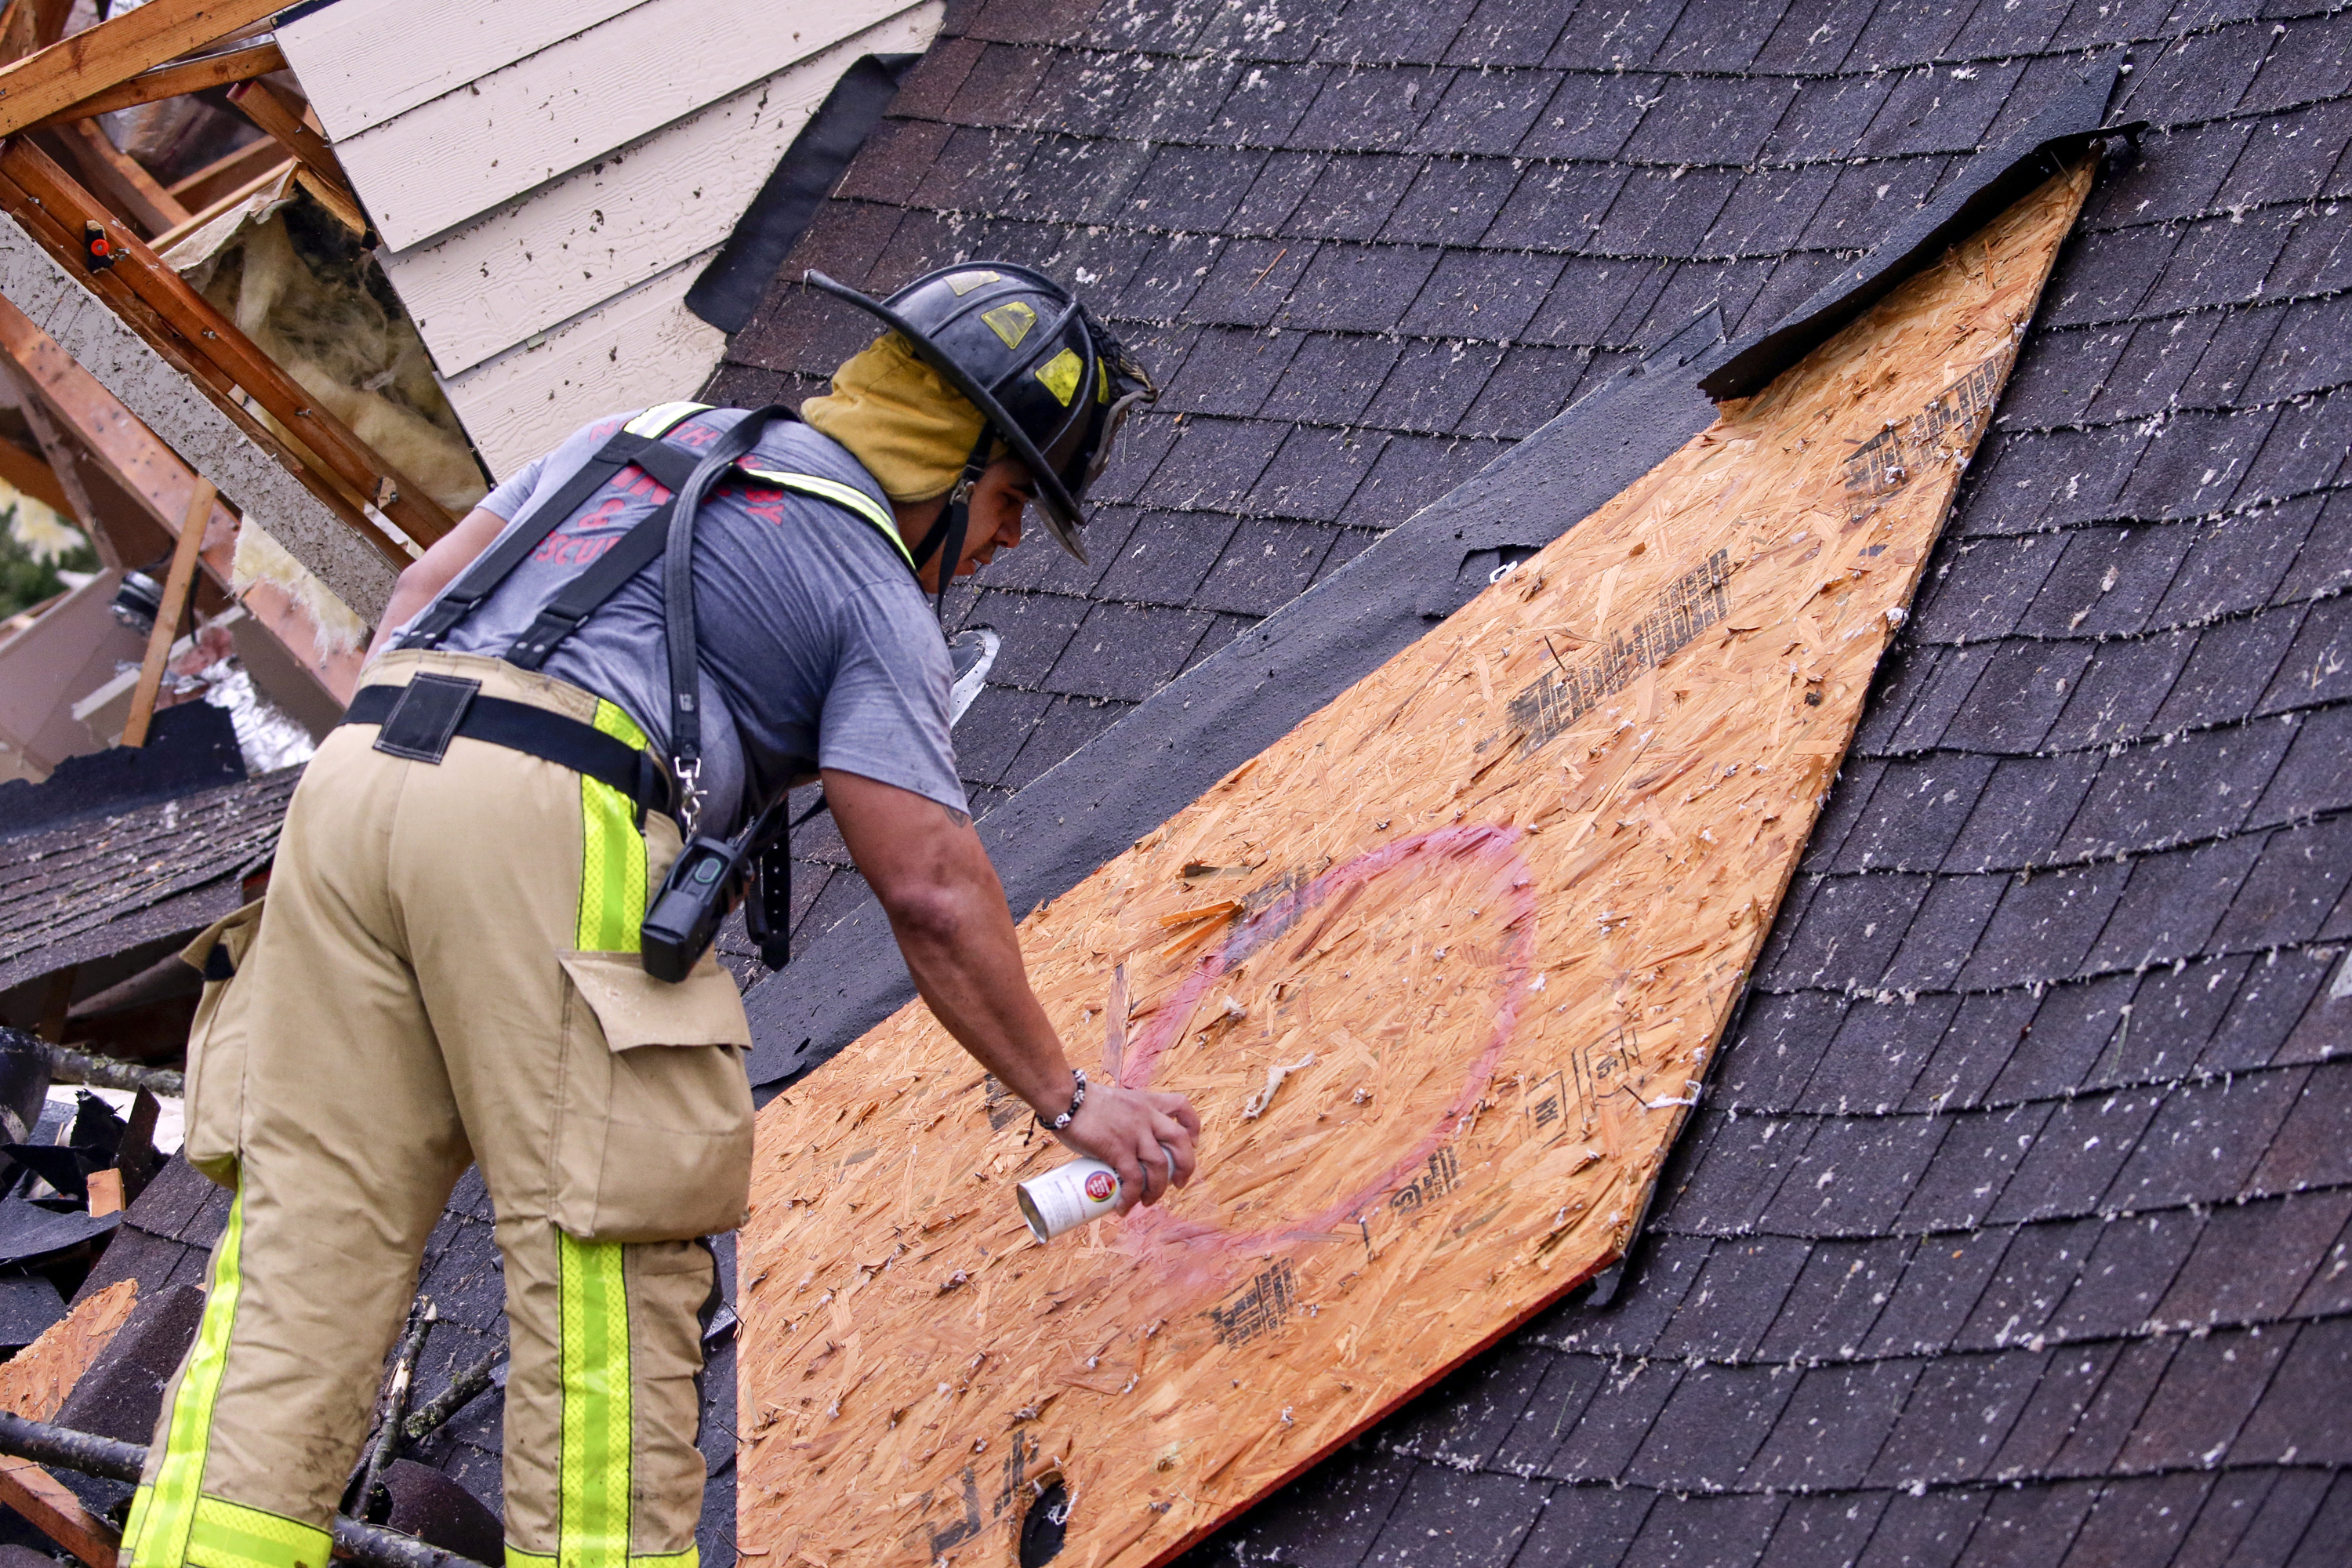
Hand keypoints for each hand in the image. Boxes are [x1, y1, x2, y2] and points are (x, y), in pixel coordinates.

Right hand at [1056, 1080, 1200, 1212]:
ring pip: (1160, 1165)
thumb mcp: (1114, 1103)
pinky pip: (1133, 1179)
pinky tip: (1124, 1207)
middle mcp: (1146, 1117)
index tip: (1193, 1143)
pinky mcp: (1118, 1149)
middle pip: (1180, 1141)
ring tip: (1148, 1202)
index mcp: (1146, 1102)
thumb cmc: (1081, 1101)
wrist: (1064, 1098)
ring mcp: (1134, 1133)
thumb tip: (1117, 1148)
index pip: (1181, 1106)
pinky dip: (1132, 1197)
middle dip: (1186, 1165)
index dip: (1193, 1126)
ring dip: (1158, 1189)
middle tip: (1179, 1183)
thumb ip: (1122, 1121)